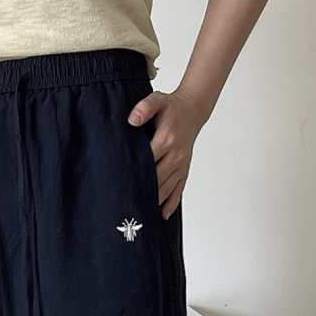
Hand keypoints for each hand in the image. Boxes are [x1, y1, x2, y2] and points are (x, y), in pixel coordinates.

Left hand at [127, 88, 204, 218]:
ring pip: (166, 188)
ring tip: (139, 214)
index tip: (121, 184)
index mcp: (167, 139)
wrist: (193, 110)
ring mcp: (181, 164)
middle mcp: (176, 155)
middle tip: (125, 205)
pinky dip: (171, 203)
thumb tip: (132, 120)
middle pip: (157, 179)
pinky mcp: (184, 170)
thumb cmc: (172, 107)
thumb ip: (144, 108)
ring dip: (154, 200)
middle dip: (142, 191)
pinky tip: (162, 215)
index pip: (148, 160)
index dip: (135, 172)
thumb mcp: (158, 100)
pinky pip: (178, 190)